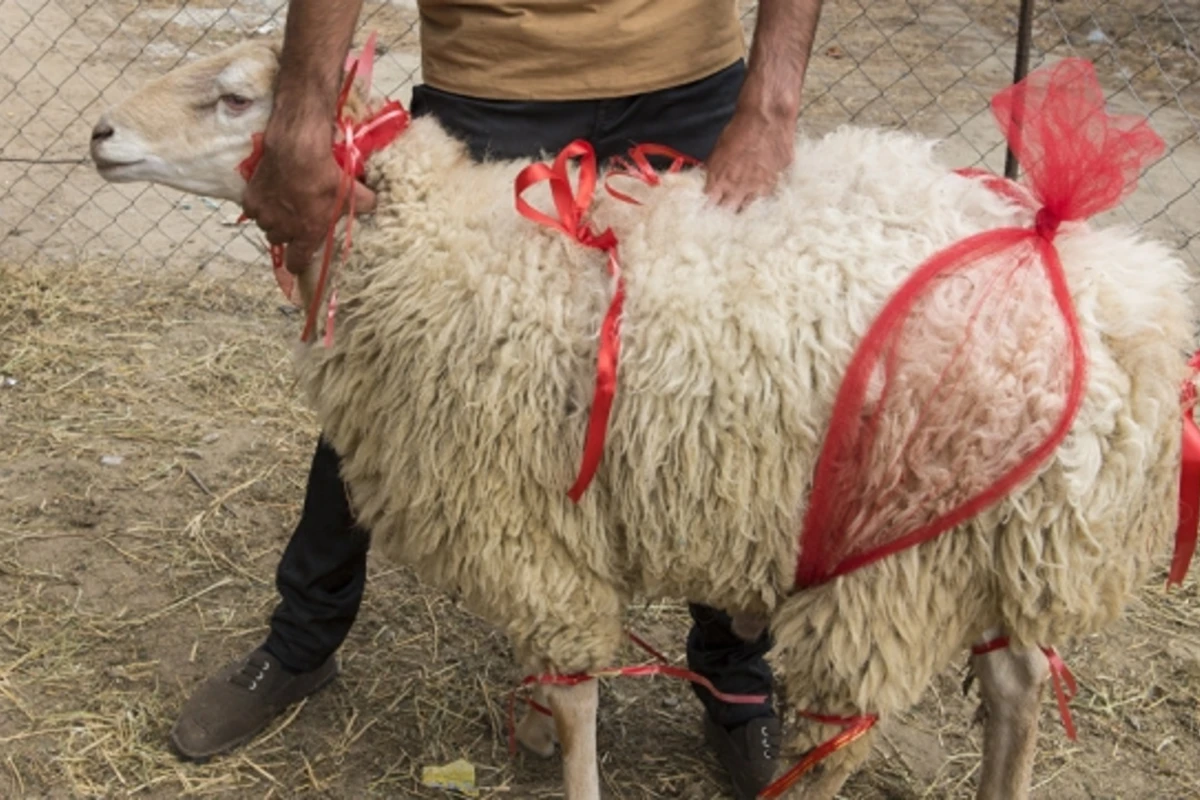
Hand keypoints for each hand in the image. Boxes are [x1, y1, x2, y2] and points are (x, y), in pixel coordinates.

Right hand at [242, 122, 376, 271]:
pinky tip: (269, 194)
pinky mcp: (250, 199)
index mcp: (306, 234)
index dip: (298, 264)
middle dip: (288, 232)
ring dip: (273, 218)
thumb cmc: (325, 175)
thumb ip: (364, 204)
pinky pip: (253, 210)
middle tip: (296, 217)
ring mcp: (264, 215)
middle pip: (280, 240)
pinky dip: (260, 204)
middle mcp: (282, 229)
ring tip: (283, 203)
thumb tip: (373, 205)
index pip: (297, 263)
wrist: (296, 150)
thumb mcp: (350, 191)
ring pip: (266, 224)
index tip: (298, 262)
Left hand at [703, 109, 794, 211]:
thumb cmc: (740, 129)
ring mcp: (758, 188)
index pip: (709, 207)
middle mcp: (738, 189)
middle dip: (724, 212)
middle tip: (722, 211)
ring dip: (742, 206)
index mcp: (720, 181)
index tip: (705, 212)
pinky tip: (758, 193)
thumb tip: (709, 180)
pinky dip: (761, 196)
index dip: (707, 210)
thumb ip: (714, 170)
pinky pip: (766, 196)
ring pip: (748, 208)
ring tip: (739, 204)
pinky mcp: (775, 183)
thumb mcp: (718, 150)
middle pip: (728, 212)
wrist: (766, 118)